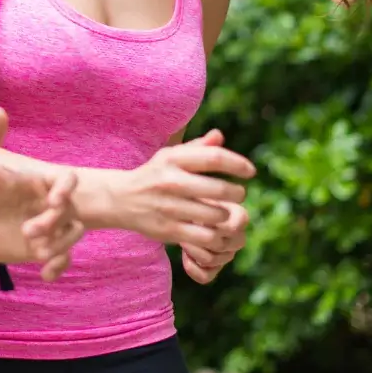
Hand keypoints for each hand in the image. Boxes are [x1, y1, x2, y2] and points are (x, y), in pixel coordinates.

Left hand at [0, 107, 83, 280]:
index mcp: (36, 181)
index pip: (66, 181)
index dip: (66, 190)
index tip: (52, 202)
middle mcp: (45, 203)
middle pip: (71, 212)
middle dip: (56, 223)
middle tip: (28, 232)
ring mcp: (44, 226)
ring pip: (72, 234)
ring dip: (61, 245)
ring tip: (38, 253)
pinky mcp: (38, 248)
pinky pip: (60, 257)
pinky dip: (58, 266)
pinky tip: (44, 274)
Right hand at [109, 128, 253, 245]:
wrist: (120, 199)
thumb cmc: (154, 175)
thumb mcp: (170, 156)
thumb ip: (197, 147)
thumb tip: (220, 136)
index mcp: (173, 159)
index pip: (214, 158)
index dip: (238, 164)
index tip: (250, 171)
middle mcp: (171, 181)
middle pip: (219, 189)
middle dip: (237, 193)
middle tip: (239, 194)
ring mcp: (169, 207)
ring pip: (215, 215)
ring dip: (227, 215)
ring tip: (226, 212)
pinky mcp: (169, 230)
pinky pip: (205, 236)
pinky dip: (216, 235)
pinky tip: (216, 229)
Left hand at [179, 198, 248, 283]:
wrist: (183, 206)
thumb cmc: (192, 195)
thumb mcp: (199, 189)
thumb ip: (206, 196)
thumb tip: (206, 210)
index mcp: (239, 216)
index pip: (233, 227)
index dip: (214, 225)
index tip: (198, 216)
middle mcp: (238, 237)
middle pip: (222, 246)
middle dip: (200, 237)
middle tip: (183, 225)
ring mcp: (227, 255)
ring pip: (213, 260)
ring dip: (193, 250)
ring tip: (182, 237)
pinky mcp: (214, 269)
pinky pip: (206, 277)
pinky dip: (193, 268)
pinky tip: (185, 256)